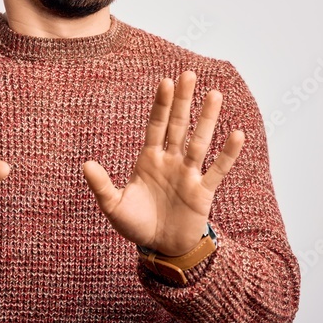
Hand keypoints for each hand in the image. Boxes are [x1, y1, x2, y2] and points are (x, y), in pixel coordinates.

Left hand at [82, 71, 243, 255]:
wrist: (160, 248)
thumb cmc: (137, 225)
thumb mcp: (114, 207)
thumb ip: (102, 186)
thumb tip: (86, 164)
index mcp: (149, 160)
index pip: (156, 126)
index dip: (160, 105)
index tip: (165, 82)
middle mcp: (171, 161)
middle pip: (178, 126)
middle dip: (182, 101)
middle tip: (188, 74)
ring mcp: (188, 174)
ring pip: (199, 141)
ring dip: (206, 119)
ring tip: (214, 94)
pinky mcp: (203, 192)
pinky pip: (217, 170)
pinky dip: (227, 154)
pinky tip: (237, 134)